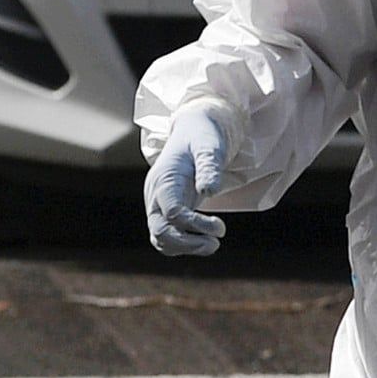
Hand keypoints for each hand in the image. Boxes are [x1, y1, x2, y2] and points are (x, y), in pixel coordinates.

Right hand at [144, 104, 231, 256]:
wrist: (194, 130)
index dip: (194, 224)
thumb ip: (209, 167)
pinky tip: (205, 240)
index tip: (221, 228)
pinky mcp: (166, 210)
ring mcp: (158, 204)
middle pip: (159, 230)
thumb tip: (209, 191)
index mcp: (164, 179)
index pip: (171, 212)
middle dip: (187, 243)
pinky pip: (167, 235)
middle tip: (216, 244)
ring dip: (185, 247)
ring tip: (213, 245)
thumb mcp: (209, 146)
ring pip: (160, 238)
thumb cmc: (202, 136)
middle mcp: (155, 195)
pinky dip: (183, 244)